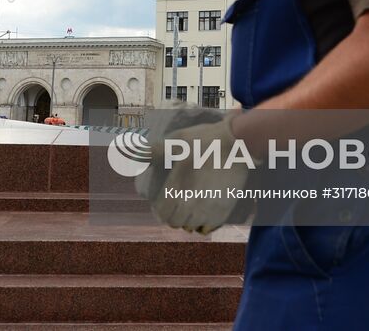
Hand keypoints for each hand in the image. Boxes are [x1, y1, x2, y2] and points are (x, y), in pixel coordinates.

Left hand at [135, 113, 253, 233]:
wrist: (239, 144)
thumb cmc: (205, 141)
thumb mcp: (176, 141)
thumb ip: (153, 151)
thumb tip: (130, 154)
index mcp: (179, 189)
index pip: (164, 215)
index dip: (160, 210)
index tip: (160, 203)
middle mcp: (193, 204)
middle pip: (178, 223)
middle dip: (173, 215)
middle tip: (174, 203)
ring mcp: (211, 209)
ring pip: (194, 227)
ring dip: (189, 220)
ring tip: (188, 206)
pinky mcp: (225, 209)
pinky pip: (210, 226)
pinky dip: (204, 222)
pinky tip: (204, 209)